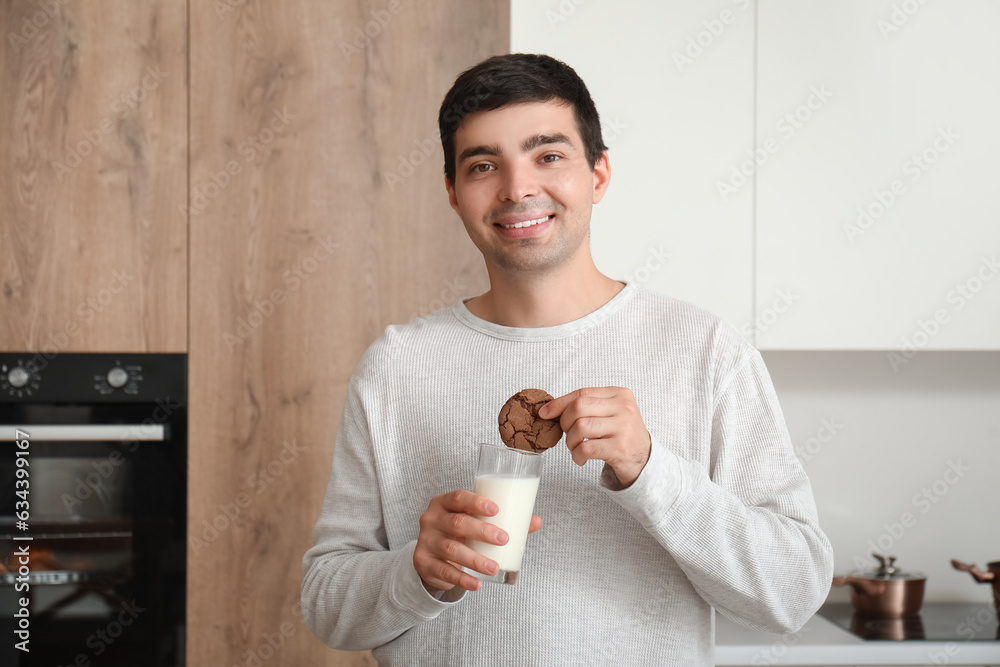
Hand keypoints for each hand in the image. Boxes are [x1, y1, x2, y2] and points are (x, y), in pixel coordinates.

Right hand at [414, 489, 541, 594]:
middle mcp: (431, 519)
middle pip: (456, 523)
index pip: (458, 497)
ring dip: (475, 559)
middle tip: (503, 539)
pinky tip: (477, 584)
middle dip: (482, 531)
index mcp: (444, 503)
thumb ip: (504, 521)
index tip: (496, 509)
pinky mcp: (423, 562)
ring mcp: (425, 541)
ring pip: (451, 549)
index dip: (476, 502)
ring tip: (494, 568)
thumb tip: (536, 521)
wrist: (432, 556)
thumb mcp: (475, 523)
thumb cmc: (460, 533)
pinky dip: (462, 579)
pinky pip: (444, 571)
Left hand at [539, 386, 651, 487]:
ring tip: (575, 448)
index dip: (559, 403)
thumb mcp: (609, 413)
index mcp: (619, 394)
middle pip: (579, 407)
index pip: (582, 393)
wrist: (644, 458)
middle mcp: (624, 408)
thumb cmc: (620, 433)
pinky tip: (581, 458)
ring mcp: (624, 428)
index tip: (545, 413)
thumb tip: (548, 409)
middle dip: (565, 423)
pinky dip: (577, 455)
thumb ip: (587, 406)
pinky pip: (586, 448)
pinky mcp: (620, 448)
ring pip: (580, 427)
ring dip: (570, 441)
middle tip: (568, 435)